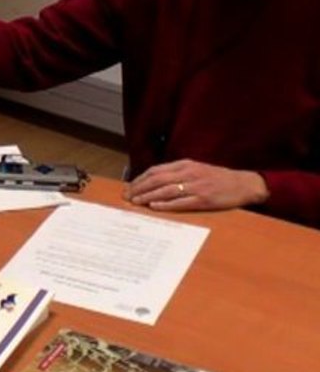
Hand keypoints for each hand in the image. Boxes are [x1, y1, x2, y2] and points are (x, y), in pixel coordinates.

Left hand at [124, 158, 268, 210]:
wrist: (244, 184)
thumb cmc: (217, 178)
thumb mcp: (196, 169)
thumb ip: (177, 174)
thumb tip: (153, 182)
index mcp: (185, 165)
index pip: (156, 171)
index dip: (140, 179)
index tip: (128, 187)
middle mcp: (189, 173)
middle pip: (157, 179)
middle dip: (139, 188)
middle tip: (127, 196)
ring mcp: (196, 186)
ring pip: (166, 190)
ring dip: (148, 196)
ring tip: (136, 202)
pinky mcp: (204, 199)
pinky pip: (181, 202)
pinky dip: (166, 204)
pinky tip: (154, 206)